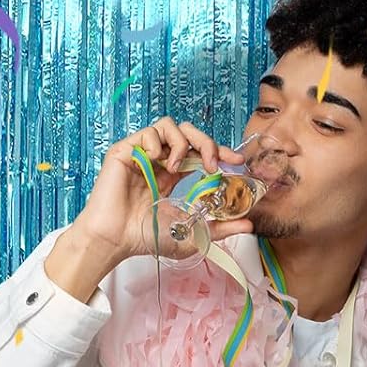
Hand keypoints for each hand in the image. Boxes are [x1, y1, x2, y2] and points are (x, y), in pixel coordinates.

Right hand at [72, 117, 252, 264]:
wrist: (117, 240)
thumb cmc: (146, 238)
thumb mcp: (193, 234)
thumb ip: (220, 228)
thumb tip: (249, 223)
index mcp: (173, 175)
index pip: (200, 152)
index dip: (220, 151)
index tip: (237, 161)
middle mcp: (159, 160)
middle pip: (189, 132)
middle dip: (207, 142)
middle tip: (213, 164)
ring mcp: (142, 154)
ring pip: (169, 126)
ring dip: (182, 143)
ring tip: (177, 168)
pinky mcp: (126, 150)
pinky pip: (148, 132)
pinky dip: (158, 143)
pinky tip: (158, 163)